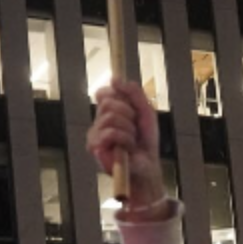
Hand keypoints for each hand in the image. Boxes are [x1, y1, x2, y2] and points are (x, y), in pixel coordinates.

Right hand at [87, 80, 165, 210]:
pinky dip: (125, 139)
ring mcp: (94, 135)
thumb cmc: (145, 140)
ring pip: (110, 117)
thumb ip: (133, 93)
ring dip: (129, 129)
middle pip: (108, 102)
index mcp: (107, 112)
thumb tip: (115, 78)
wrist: (148, 166)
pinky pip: (110, 132)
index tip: (132, 108)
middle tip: (135, 128)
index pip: (104, 93)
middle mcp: (98, 122)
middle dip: (128, 113)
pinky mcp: (94, 148)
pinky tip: (127, 148)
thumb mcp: (145, 111)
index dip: (119, 97)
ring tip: (132, 141)